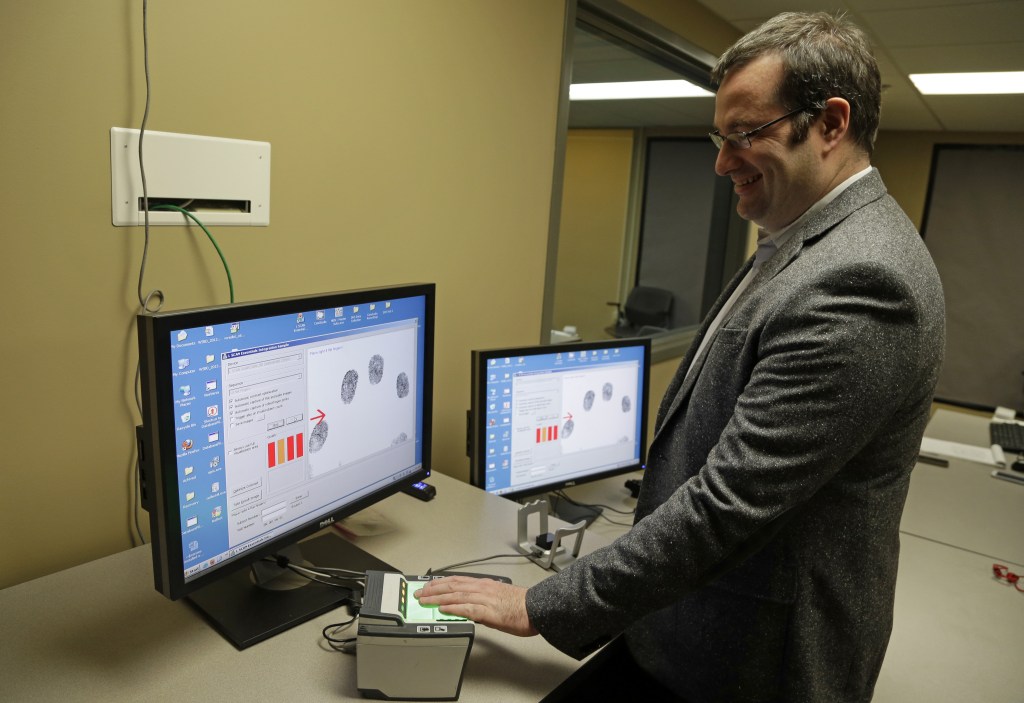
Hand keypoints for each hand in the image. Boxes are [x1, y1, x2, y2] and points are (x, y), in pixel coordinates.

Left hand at [415, 576, 538, 636]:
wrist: (536, 608)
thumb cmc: (521, 605)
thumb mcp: (498, 598)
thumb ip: (483, 601)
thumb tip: (470, 609)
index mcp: (484, 584)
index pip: (457, 581)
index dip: (440, 583)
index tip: (428, 586)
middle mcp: (482, 588)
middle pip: (452, 586)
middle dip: (433, 589)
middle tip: (420, 593)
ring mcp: (484, 598)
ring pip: (456, 595)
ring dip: (438, 598)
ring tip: (425, 600)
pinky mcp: (488, 611)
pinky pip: (466, 609)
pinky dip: (453, 608)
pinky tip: (443, 609)